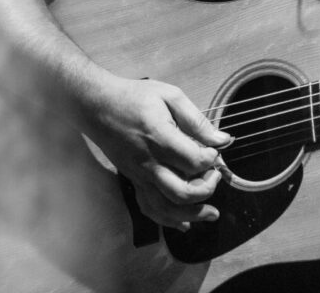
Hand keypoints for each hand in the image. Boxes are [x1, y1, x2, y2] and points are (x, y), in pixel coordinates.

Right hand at [78, 74, 231, 230]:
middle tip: (215, 176)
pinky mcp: (132, 180)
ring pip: (166, 208)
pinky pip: (148, 208)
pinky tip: (184, 223)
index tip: (215, 151)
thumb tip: (222, 140)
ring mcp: (138, 175)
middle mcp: (148, 163)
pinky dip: (167, 220)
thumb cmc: (134, 97)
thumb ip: (196, 120)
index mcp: (160, 138)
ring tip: (211, 214)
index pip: (194, 162)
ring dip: (192, 214)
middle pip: (182, 192)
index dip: (211, 160)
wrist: (96, 106)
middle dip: (207, 190)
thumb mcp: (170, 96)